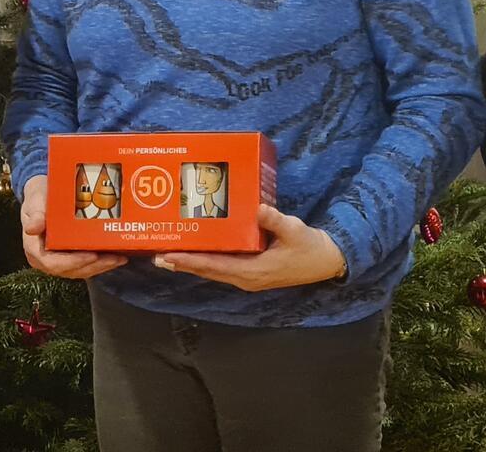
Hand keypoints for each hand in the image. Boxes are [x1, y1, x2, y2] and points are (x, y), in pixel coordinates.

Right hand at [20, 175, 126, 278]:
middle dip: (93, 266)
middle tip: (113, 258)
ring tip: (119, 258)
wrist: (43, 195)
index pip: (53, 264)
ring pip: (81, 270)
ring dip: (101, 267)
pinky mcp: (70, 258)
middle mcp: (46, 259)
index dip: (73, 263)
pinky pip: (86, 265)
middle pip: (71, 270)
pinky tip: (116, 256)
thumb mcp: (34, 202)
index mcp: (35, 249)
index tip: (91, 255)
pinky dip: (101, 263)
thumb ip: (35, 215)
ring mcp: (59, 260)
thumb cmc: (38, 199)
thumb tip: (31, 228)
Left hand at [152, 205, 344, 291]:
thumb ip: (275, 220)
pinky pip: (223, 267)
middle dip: (183, 263)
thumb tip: (258, 208)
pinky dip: (206, 260)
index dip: (190, 261)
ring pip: (213, 270)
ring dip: (192, 263)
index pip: (215, 266)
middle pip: (208, 271)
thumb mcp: (295, 231)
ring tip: (168, 254)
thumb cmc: (310, 247)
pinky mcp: (251, 271)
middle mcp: (246, 278)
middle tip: (157, 255)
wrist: (327, 261)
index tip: (169, 255)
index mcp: (253, 271)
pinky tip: (196, 251)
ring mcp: (248, 276)